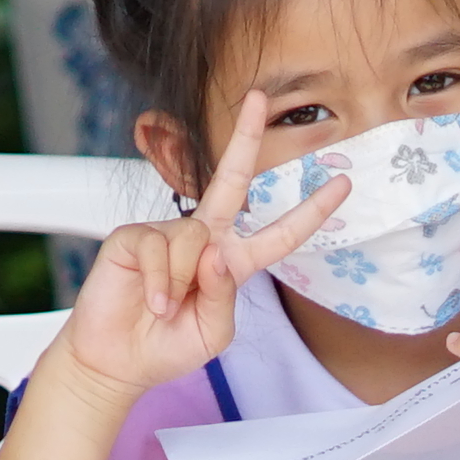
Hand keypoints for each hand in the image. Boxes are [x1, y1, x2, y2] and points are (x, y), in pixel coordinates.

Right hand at [61, 90, 343, 396]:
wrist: (116, 361)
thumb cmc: (167, 348)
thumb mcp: (213, 331)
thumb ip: (223, 293)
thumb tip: (215, 250)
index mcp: (231, 263)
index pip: (278, 235)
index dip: (310, 212)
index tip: (342, 186)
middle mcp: (203, 240)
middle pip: (231, 180)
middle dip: (244, 137)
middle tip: (259, 98)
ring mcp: (167, 234)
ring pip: (196, 239)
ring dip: (184, 282)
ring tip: (165, 308)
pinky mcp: (133, 236)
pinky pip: (160, 248)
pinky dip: (160, 282)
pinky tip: (152, 300)